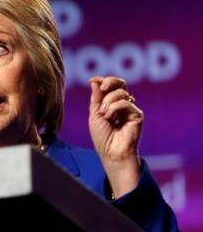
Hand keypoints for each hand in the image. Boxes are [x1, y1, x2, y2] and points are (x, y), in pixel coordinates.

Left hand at [88, 76, 143, 197]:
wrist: (111, 152)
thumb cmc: (102, 137)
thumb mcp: (95, 115)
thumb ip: (96, 98)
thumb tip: (95, 80)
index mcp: (111, 104)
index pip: (111, 86)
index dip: (103, 80)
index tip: (93, 80)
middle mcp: (122, 105)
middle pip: (120, 83)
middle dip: (110, 82)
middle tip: (102, 88)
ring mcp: (130, 109)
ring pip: (121, 92)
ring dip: (108, 102)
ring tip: (105, 115)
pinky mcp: (137, 114)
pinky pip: (126, 102)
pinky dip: (114, 108)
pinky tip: (111, 119)